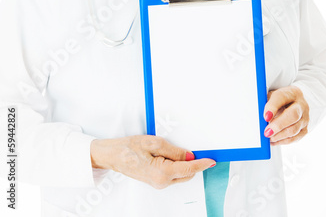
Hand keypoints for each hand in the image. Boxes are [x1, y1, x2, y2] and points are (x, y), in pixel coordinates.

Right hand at [90, 135, 214, 188]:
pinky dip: (174, 164)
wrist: (113, 155)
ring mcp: (158, 183)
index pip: (189, 169)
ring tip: (166, 147)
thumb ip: (174, 151)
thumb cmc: (129, 148)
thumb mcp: (154, 143)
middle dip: (191, 161)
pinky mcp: (156, 181)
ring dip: (181, 162)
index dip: (202, 164)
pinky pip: (172, 173)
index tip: (212, 160)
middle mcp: (161, 182)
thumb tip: (189, 156)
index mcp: (162, 173)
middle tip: (191, 146)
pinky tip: (165, 153)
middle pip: (187, 173)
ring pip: (179, 173)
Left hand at [263, 85, 309, 145]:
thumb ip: (267, 103)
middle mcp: (301, 105)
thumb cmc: (280, 100)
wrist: (294, 103)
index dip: (273, 107)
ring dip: (279, 135)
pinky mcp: (305, 129)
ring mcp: (305, 118)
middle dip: (278, 125)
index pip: (282, 98)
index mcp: (292, 93)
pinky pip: (295, 138)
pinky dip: (283, 141)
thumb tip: (261, 116)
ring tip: (269, 137)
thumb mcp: (273, 96)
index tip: (265, 117)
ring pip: (294, 129)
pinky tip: (274, 141)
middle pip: (293, 115)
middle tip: (267, 132)